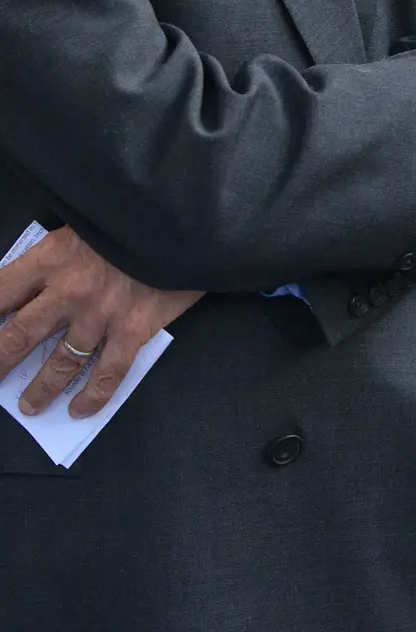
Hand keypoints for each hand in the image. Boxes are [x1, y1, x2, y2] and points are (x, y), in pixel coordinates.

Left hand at [0, 226, 202, 418]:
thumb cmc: (129, 222)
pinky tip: (79, 410)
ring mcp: (101, 314)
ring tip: (29, 406)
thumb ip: (54, 258)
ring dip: (40, 390)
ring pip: (61, 363)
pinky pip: (107, 374)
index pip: (0, 292)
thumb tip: (27, 290)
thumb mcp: (81, 228)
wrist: (182, 224)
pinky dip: (92, 397)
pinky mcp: (133, 330)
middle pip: (19, 335)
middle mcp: (69, 290)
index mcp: (51, 258)